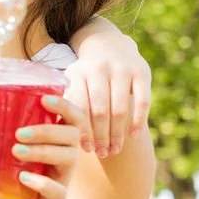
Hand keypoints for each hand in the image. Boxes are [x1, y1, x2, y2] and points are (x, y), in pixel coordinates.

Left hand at [6, 95, 85, 198]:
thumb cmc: (14, 176)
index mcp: (57, 139)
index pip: (73, 117)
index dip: (64, 105)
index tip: (44, 100)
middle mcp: (66, 155)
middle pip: (70, 134)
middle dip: (46, 130)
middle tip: (18, 133)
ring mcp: (63, 177)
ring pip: (67, 157)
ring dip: (42, 151)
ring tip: (15, 151)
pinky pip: (58, 190)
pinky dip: (42, 183)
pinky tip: (23, 178)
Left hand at [67, 38, 150, 157]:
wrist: (109, 44)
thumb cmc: (86, 75)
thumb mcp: (72, 81)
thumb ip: (65, 102)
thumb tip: (55, 135)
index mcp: (78, 73)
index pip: (79, 107)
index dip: (82, 130)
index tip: (84, 149)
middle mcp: (99, 69)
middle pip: (100, 110)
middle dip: (101, 136)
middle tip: (101, 153)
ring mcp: (121, 69)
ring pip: (120, 108)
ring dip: (117, 133)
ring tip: (114, 150)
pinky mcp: (141, 72)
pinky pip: (142, 101)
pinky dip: (137, 120)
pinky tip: (132, 135)